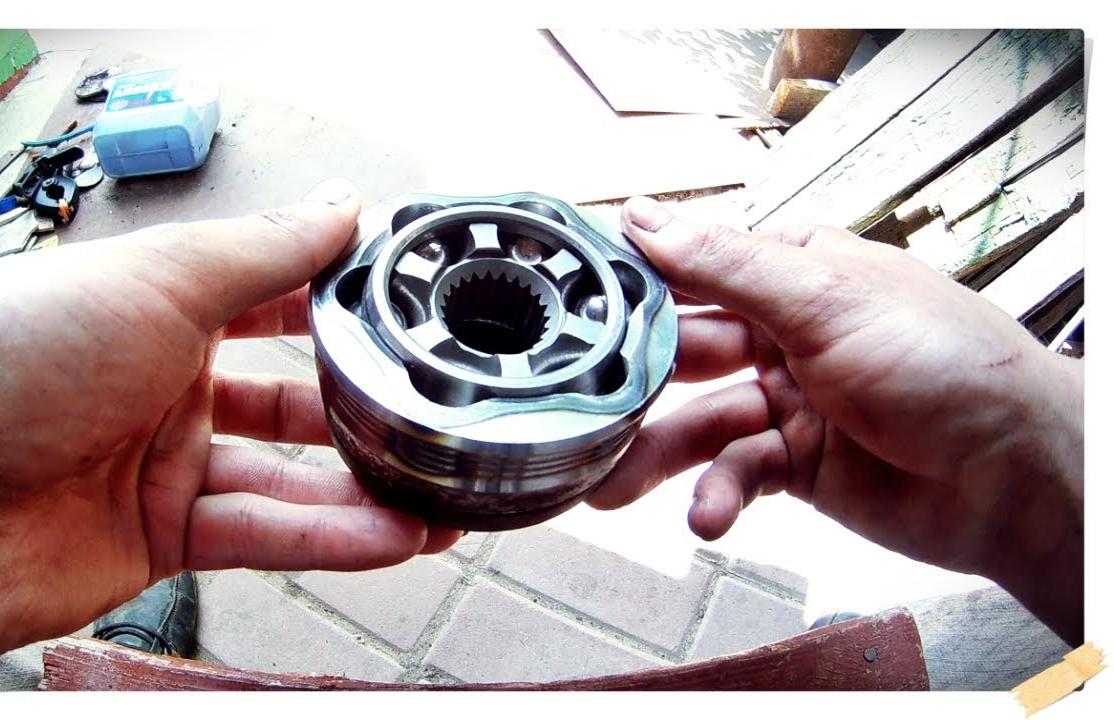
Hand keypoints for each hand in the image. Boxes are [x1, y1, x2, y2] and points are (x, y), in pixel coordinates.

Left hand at [0, 179, 460, 688]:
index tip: (410, 302)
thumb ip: (263, 253)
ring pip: (289, 475)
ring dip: (366, 485)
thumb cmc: (5, 359)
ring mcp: (163, 467)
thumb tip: (343, 205)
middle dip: (363, 405)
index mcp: (156, 308)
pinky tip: (396, 535)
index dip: (339, 299)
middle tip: (436, 413)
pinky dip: (331, 537)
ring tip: (443, 491)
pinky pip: (264, 535)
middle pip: (289, 395)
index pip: (271, 297)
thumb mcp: (154, 280)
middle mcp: (164, 386)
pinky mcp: (159, 541)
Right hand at [587, 196, 1083, 643]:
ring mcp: (791, 401)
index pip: (693, 270)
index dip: (632, 292)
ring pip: (700, 423)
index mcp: (795, 273)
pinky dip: (718, 495)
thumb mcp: (828, 297)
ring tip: (612, 485)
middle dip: (633, 384)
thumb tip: (647, 220)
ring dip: (658, 456)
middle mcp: (787, 333)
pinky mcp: (798, 464)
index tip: (570, 312)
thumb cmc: (951, 365)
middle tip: (580, 408)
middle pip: (685, 353)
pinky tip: (708, 514)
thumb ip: (727, 265)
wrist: (1017, 478)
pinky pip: (737, 475)